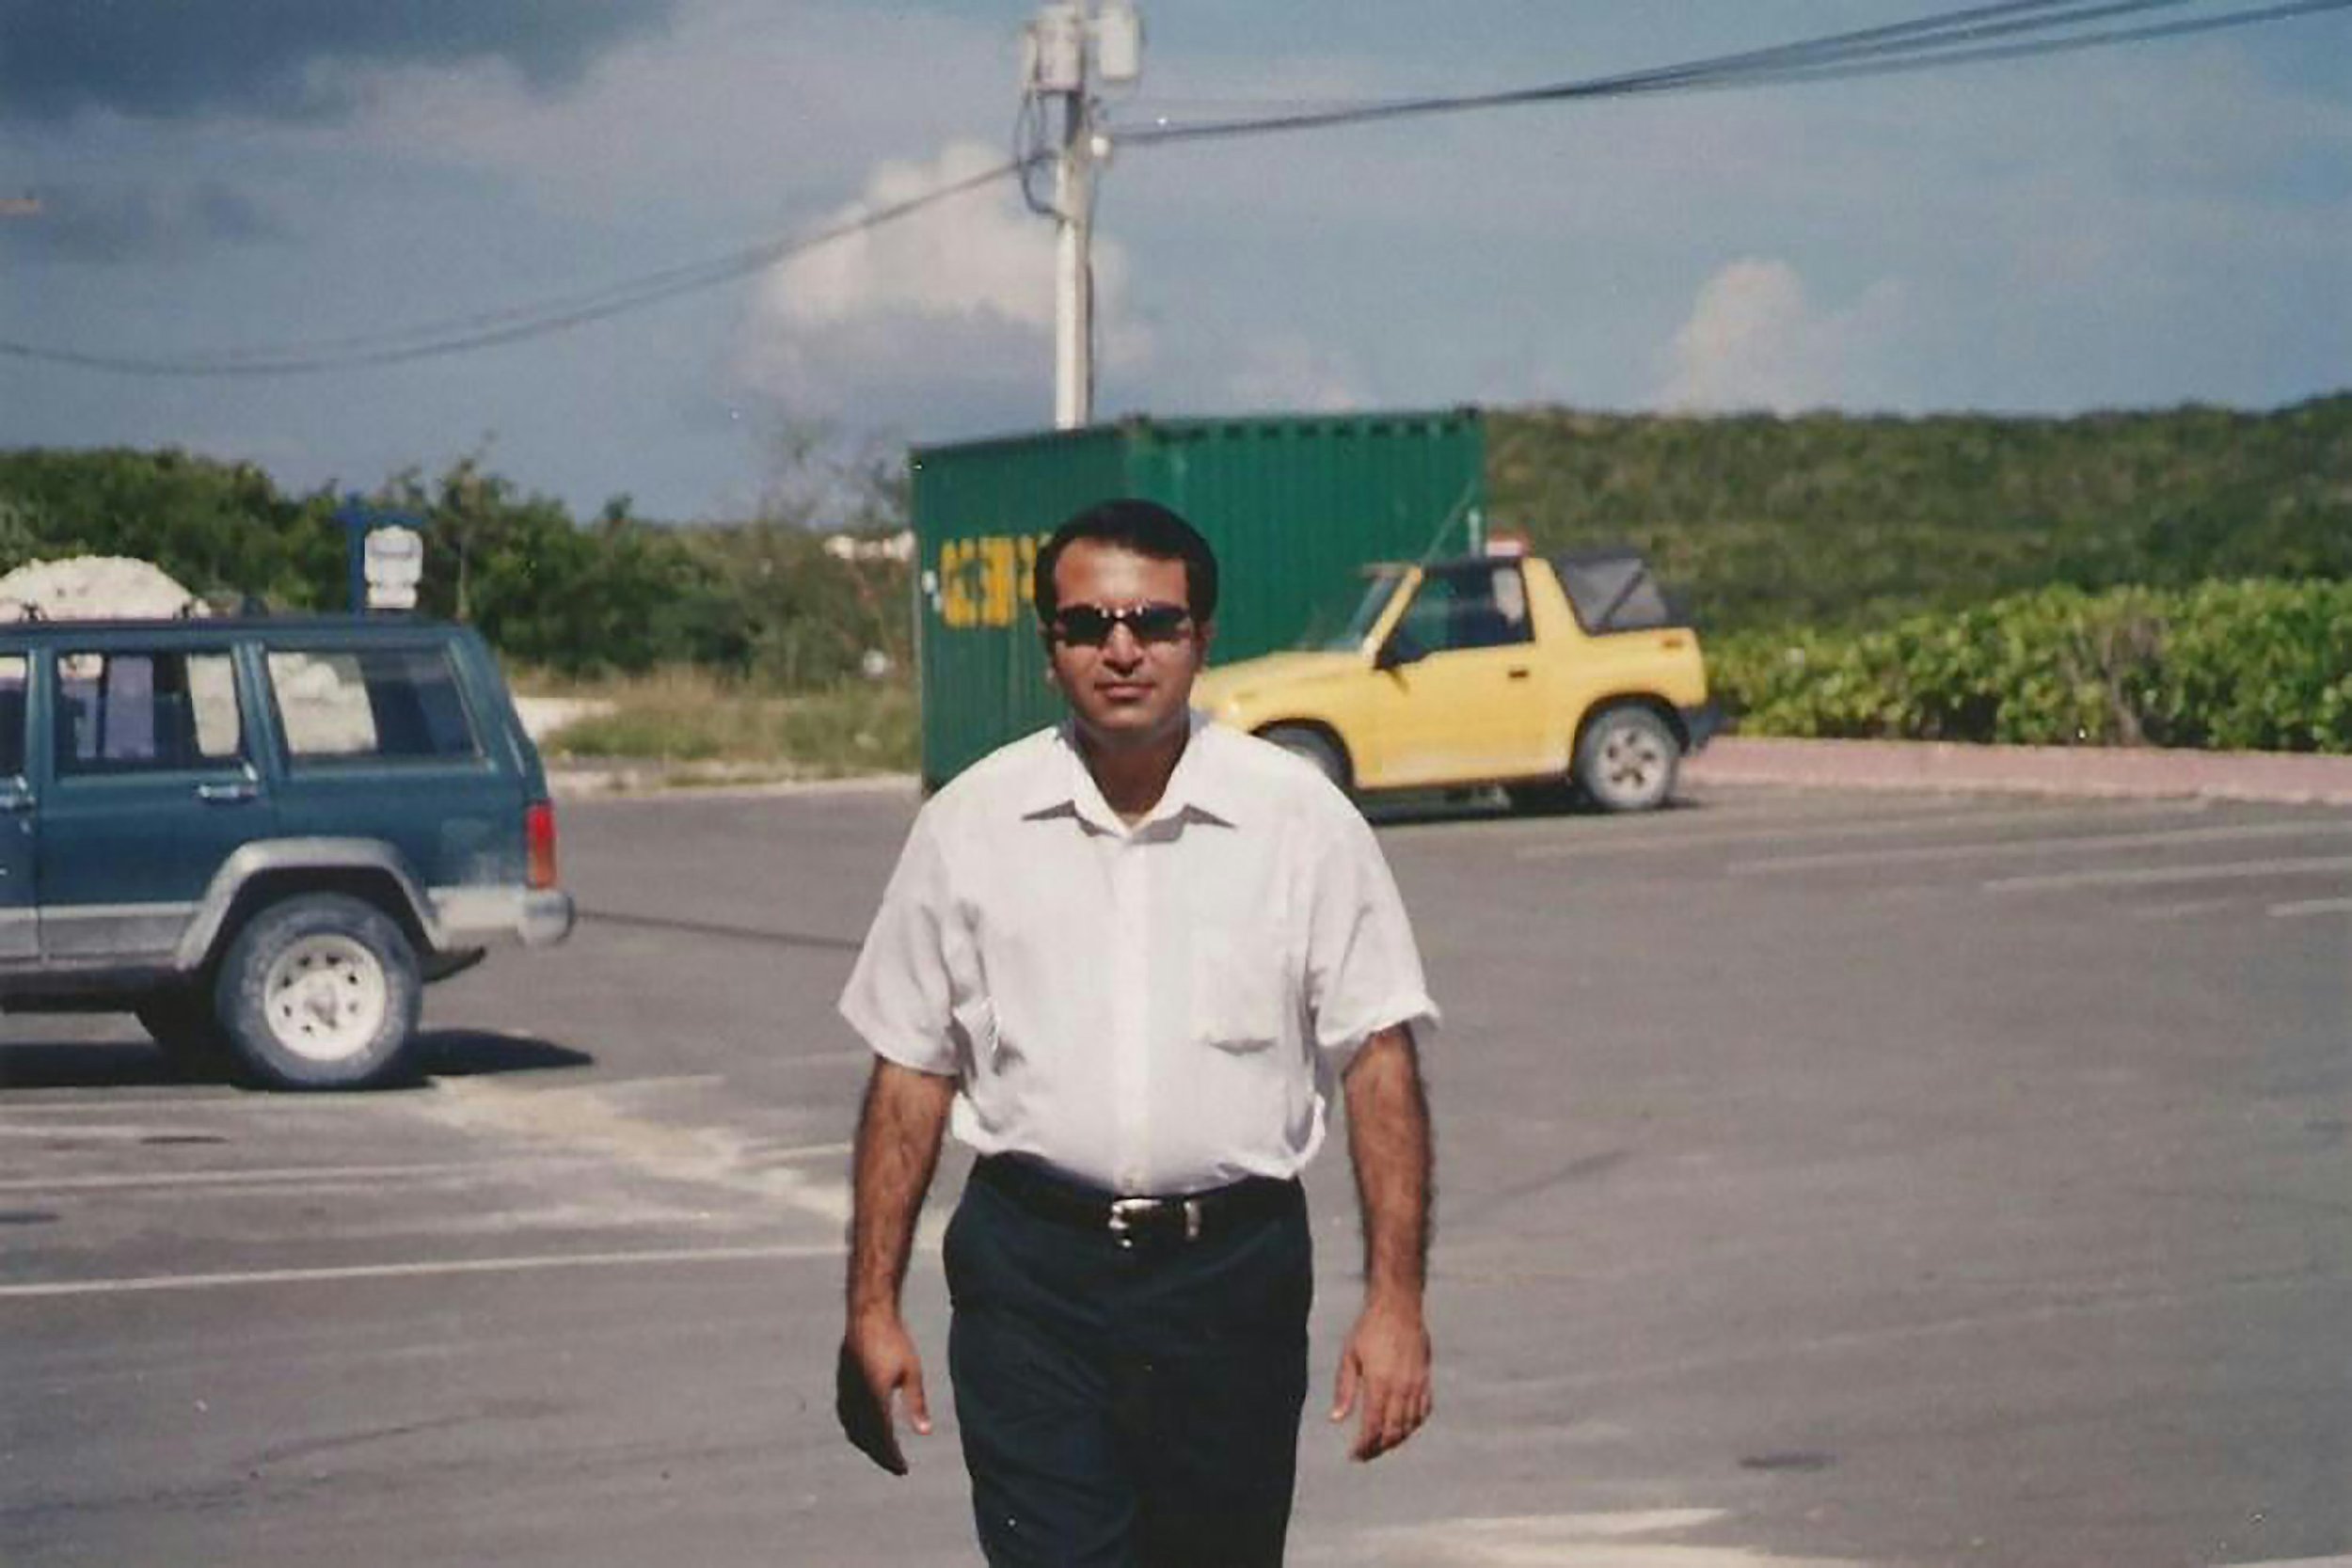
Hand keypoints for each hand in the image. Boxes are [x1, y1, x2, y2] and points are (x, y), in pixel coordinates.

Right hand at [837, 1312, 931, 1474]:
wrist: (868, 1316)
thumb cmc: (895, 1342)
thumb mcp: (912, 1373)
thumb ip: (916, 1404)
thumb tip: (925, 1433)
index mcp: (874, 1399)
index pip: (882, 1439)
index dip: (892, 1458)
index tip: (903, 1469)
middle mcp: (856, 1400)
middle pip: (866, 1440)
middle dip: (881, 1456)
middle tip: (897, 1466)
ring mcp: (845, 1393)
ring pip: (853, 1431)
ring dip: (868, 1445)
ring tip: (884, 1452)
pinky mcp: (841, 1385)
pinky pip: (846, 1418)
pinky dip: (857, 1431)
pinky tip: (867, 1432)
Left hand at [1329, 1294, 1431, 1460]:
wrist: (1398, 1307)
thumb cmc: (1369, 1329)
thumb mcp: (1349, 1356)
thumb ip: (1344, 1390)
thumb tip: (1336, 1419)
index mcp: (1379, 1384)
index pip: (1373, 1427)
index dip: (1364, 1447)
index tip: (1354, 1456)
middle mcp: (1401, 1389)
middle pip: (1392, 1432)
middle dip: (1378, 1448)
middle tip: (1365, 1455)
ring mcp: (1417, 1385)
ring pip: (1409, 1425)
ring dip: (1395, 1440)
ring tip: (1380, 1445)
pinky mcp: (1426, 1379)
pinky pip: (1423, 1411)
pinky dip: (1413, 1425)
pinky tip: (1403, 1428)